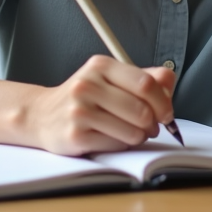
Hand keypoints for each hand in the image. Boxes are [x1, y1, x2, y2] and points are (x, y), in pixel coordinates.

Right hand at [22, 55, 176, 155]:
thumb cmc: (84, 97)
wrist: (42, 115)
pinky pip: (116, 146)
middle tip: (150, 127)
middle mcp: (87, 85)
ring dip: (138, 137)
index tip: (166, 113)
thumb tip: (169, 81)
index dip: (164, 102)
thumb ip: (143, 77)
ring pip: (132, 132)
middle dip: (153, 124)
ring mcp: (79, 111)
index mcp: (100, 66)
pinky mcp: (75, 135)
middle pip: (142, 110)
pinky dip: (121, 145)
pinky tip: (111, 138)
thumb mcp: (110, 78)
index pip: (145, 83)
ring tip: (129, 132)